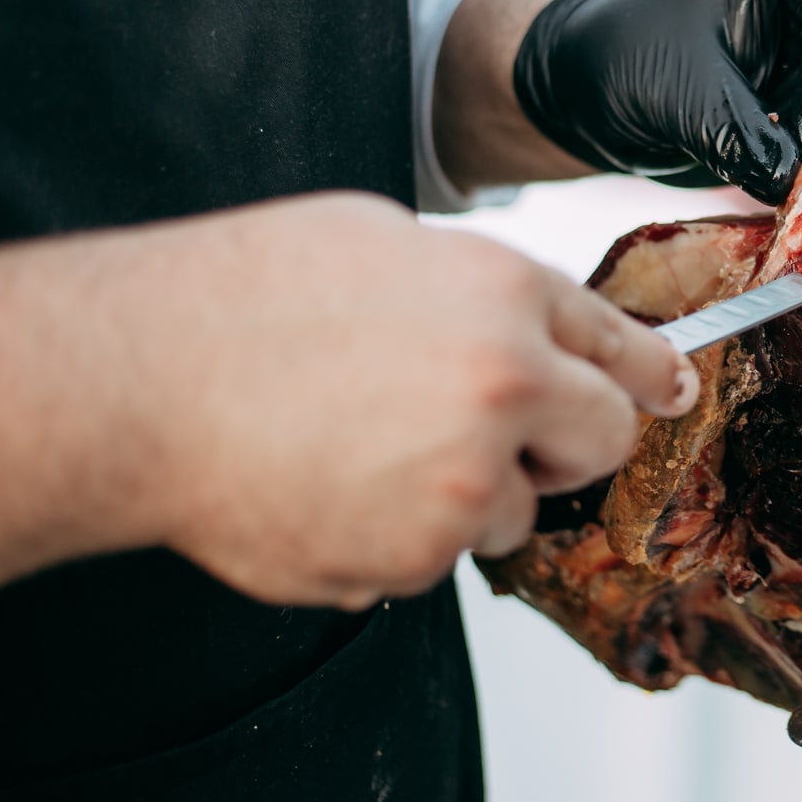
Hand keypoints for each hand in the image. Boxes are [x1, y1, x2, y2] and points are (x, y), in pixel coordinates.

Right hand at [139, 195, 695, 607]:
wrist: (134, 382)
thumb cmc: (237, 298)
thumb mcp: (380, 241)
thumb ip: (478, 291)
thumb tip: (529, 323)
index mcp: (505, 292)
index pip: (623, 346)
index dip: (648, 374)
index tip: (667, 392)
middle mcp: (507, 384)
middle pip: (604, 441)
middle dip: (565, 444)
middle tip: (494, 434)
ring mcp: (467, 479)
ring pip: (513, 514)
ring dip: (465, 498)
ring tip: (362, 451)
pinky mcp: (416, 555)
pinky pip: (434, 560)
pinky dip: (393, 540)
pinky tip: (328, 490)